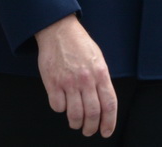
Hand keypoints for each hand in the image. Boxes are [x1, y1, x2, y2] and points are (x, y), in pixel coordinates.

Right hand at [34, 14, 116, 137]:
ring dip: (76, 123)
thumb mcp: (98, 59)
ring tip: (75, 123)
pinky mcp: (52, 82)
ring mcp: (69, 82)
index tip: (106, 132)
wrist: (58, 30)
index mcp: (100, 73)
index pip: (109, 104)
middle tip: (88, 131)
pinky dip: (60, 109)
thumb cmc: (79, 44)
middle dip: (91, 128)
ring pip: (75, 114)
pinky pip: (57, 106)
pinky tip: (62, 104)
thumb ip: (101, 80)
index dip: (109, 122)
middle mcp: (86, 79)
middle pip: (92, 113)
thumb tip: (104, 102)